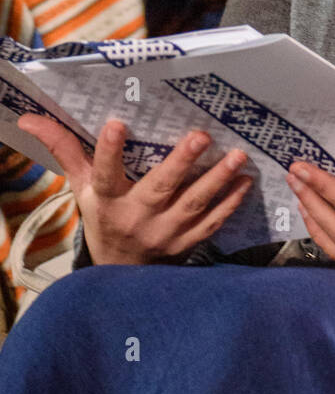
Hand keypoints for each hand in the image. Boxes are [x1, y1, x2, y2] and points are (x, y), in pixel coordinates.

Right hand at [17, 114, 253, 265]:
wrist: (122, 276)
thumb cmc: (103, 219)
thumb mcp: (82, 188)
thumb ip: (65, 149)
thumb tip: (28, 117)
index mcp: (106, 200)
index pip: (104, 173)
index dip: (108, 151)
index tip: (115, 123)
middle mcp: (135, 217)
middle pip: (159, 188)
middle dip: (181, 162)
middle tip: (202, 135)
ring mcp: (164, 233)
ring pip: (193, 205)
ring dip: (217, 180)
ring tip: (238, 156)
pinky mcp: (186, 244)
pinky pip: (211, 223)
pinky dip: (230, 203)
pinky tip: (245, 182)